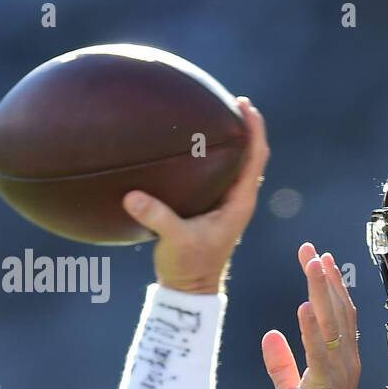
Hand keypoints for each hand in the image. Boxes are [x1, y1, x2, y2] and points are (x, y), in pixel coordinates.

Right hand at [121, 95, 269, 293]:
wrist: (189, 288)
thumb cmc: (187, 266)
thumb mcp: (173, 241)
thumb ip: (157, 217)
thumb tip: (132, 196)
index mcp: (239, 203)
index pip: (255, 158)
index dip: (255, 130)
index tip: (245, 104)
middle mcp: (238, 200)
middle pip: (251, 155)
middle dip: (245, 128)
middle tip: (233, 100)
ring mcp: (227, 204)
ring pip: (236, 164)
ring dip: (231, 141)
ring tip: (216, 114)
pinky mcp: (212, 208)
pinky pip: (217, 174)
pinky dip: (211, 156)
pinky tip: (191, 143)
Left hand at [261, 243, 360, 388]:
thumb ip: (281, 362)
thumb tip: (271, 334)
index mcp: (340, 361)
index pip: (338, 314)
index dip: (329, 285)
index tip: (318, 259)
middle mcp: (346, 361)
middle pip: (338, 310)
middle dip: (324, 277)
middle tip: (311, 250)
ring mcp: (339, 371)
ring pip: (333, 322)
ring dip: (321, 291)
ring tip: (312, 263)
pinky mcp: (326, 384)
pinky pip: (320, 350)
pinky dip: (312, 327)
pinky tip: (303, 305)